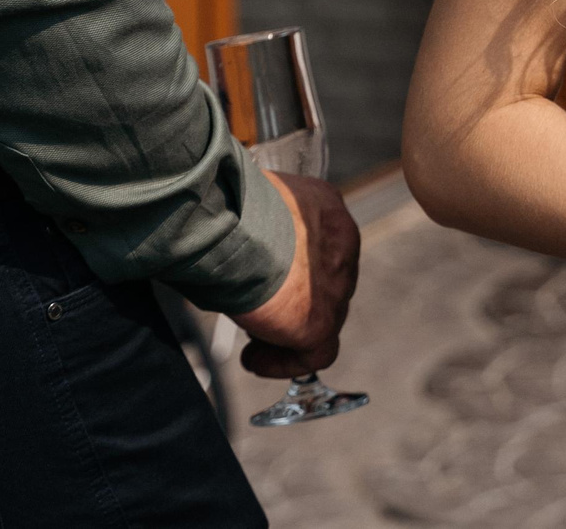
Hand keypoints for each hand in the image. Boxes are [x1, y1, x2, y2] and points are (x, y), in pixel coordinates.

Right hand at [230, 171, 361, 377]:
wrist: (232, 227)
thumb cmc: (224, 207)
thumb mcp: (247, 206)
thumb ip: (255, 226)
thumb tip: (232, 247)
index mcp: (323, 204)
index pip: (318, 242)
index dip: (293, 267)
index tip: (265, 281)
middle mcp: (341, 239)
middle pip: (324, 281)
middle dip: (293, 300)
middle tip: (254, 311)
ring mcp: (336, 282)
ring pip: (323, 316)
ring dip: (288, 332)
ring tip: (251, 341)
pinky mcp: (322, 320)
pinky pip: (316, 353)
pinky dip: (285, 361)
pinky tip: (253, 360)